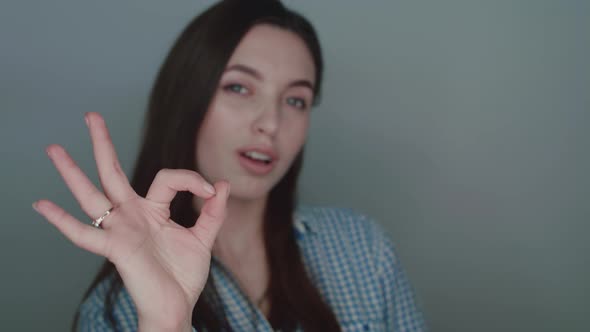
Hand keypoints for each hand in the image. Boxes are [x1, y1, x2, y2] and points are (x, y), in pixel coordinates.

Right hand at [34, 112, 228, 330]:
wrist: (176, 307)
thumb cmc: (183, 276)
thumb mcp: (203, 238)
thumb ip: (213, 212)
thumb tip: (222, 184)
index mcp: (152, 210)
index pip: (167, 177)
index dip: (191, 178)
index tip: (211, 190)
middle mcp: (132, 215)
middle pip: (112, 172)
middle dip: (102, 144)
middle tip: (91, 115)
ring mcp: (121, 230)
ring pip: (92, 196)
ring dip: (72, 173)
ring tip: (53, 149)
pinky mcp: (115, 248)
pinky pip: (84, 235)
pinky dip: (62, 222)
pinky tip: (41, 205)